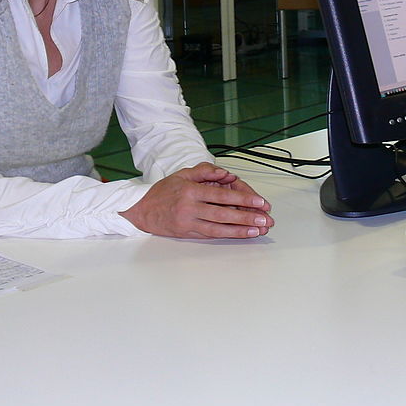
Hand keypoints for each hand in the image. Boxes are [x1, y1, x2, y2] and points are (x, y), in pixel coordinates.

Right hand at [121, 162, 274, 238]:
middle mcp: (190, 208)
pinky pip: (211, 235)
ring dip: (241, 229)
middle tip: (265, 218)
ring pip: (219, 227)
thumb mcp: (182, 174)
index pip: (222, 195)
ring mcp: (189, 222)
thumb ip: (205, 171)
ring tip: (259, 229)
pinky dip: (229, 235)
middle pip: (223, 213)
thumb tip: (227, 174)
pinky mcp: (188, 233)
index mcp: (191, 190)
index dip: (242, 199)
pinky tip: (242, 234)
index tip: (260, 202)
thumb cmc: (163, 191)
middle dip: (247, 216)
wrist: (140, 210)